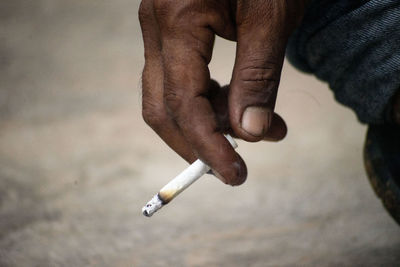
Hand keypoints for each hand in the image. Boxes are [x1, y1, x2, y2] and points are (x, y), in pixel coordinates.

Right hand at [139, 0, 306, 184]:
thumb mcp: (272, 14)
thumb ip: (257, 75)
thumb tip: (248, 133)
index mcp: (176, 18)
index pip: (184, 104)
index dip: (208, 148)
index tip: (234, 176)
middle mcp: (155, 25)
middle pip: (162, 108)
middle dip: (198, 144)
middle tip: (241, 163)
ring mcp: (158, 27)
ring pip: (168, 96)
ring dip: (208, 123)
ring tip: (258, 129)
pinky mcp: (170, 29)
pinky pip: (177, 78)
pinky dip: (205, 100)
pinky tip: (235, 101)